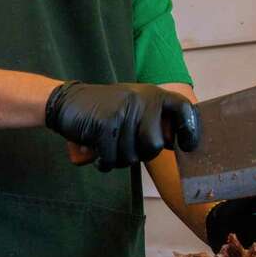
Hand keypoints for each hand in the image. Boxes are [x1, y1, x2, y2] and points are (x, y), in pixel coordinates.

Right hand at [45, 81, 198, 170]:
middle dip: (139, 153)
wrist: (65, 101)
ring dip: (118, 159)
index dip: (190, 130)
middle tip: (124, 146)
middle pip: (155, 145)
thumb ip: (153, 120)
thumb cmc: (102, 110)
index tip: (188, 147)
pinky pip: (112, 159)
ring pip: (132, 156)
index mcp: (152, 94)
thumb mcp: (132, 107)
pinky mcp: (105, 126)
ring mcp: (123, 112)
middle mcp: (141, 100)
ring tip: (107, 145)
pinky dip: (104, 162)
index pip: (183, 109)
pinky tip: (96, 151)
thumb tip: (176, 144)